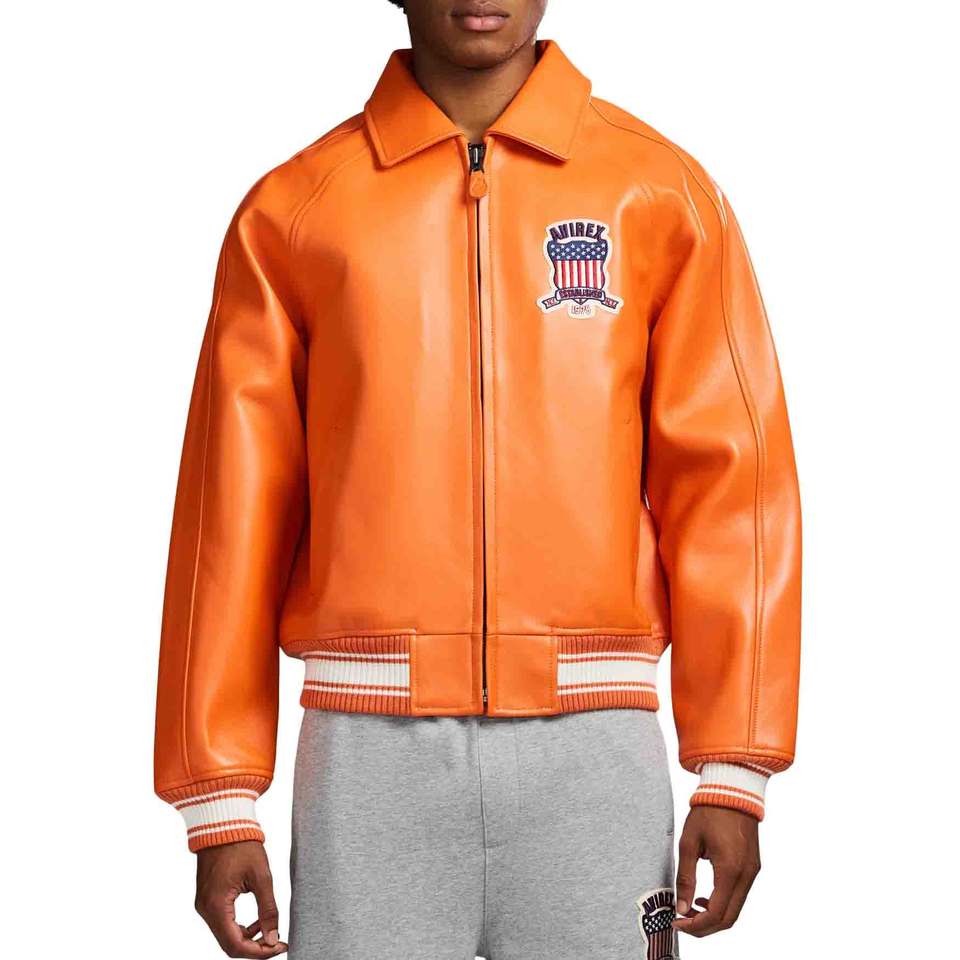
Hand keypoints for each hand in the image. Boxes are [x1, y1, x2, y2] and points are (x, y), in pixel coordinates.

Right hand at [195, 840, 286, 957]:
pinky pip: (222, 922)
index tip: (279, 946)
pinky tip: (257, 921)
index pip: (235, 945)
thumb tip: (273, 937)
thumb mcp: (261, 877)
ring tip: (270, 929)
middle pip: (229, 944)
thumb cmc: (241, 845)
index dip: (259, 952)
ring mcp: (204, 905)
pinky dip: (239, 927)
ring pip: (225, 935)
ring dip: (248, 938)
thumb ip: (268, 909)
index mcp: (216, 906)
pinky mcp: (207, 899)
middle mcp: (205, 909)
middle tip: (277, 942)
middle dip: (254, 947)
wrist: (223, 824)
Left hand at [673, 806, 760, 936]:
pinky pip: (739, 896)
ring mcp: (752, 872)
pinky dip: (723, 904)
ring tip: (691, 910)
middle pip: (729, 919)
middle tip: (683, 923)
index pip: (716, 914)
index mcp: (730, 869)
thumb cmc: (708, 811)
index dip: (696, 925)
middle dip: (705, 927)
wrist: (732, 789)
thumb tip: (681, 907)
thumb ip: (686, 878)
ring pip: (736, 910)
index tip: (677, 923)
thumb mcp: (689, 843)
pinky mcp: (753, 868)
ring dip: (714, 917)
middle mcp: (746, 875)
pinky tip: (705, 897)